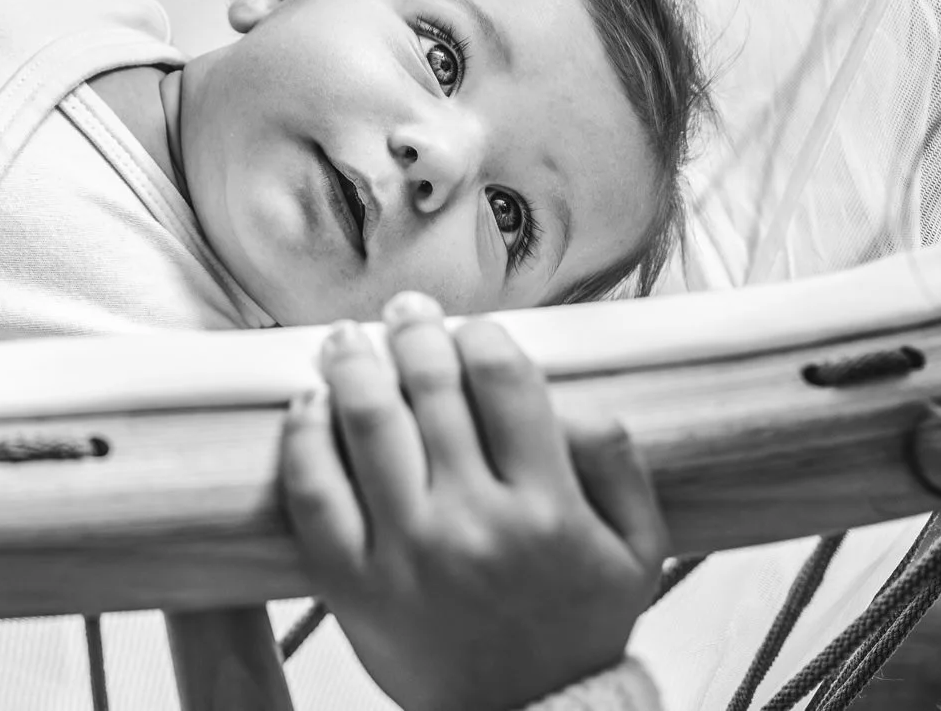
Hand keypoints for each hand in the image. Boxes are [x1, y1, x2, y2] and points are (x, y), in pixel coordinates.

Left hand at [281, 293, 666, 710]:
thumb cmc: (574, 626)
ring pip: (368, 422)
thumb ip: (614, 460)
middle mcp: (474, 523)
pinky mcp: (350, 585)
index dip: (483, 335)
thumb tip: (564, 391)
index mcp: (548, 509)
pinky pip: (313, 491)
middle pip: (430, 387)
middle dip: (413, 331)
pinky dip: (305, 434)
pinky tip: (311, 405)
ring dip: (353, 362)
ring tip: (348, 341)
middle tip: (404, 313)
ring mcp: (406, 553)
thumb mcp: (635, 550)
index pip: (505, 380)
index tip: (472, 328)